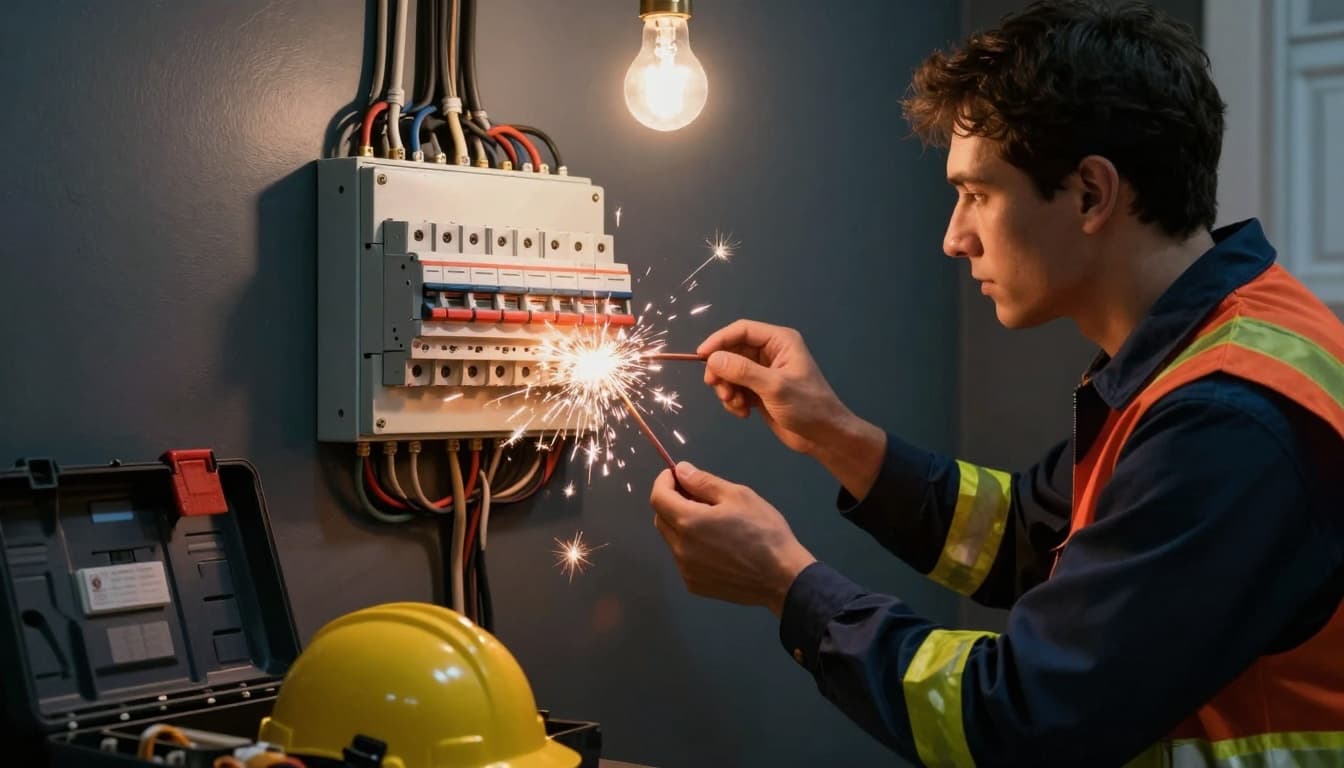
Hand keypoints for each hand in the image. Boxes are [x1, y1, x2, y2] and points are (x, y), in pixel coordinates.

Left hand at [649, 462, 815, 615]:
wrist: (782, 578)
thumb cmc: (763, 531)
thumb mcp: (738, 496)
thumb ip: (703, 482)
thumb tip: (680, 470)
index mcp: (688, 522)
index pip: (658, 497)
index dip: (663, 482)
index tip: (677, 475)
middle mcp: (680, 548)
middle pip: (661, 518)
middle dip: (672, 501)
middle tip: (698, 495)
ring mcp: (686, 570)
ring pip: (672, 539)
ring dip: (682, 525)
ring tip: (713, 522)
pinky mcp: (695, 585)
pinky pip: (684, 558)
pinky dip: (691, 546)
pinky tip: (717, 546)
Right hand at [697, 319, 852, 455]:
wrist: (824, 437)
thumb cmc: (808, 407)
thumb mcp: (774, 387)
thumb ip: (743, 371)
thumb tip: (712, 359)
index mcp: (780, 341)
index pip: (742, 331)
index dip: (719, 340)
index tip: (700, 356)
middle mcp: (770, 352)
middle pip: (732, 351)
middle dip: (722, 371)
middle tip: (718, 389)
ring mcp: (763, 372)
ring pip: (730, 371)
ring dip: (727, 389)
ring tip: (736, 405)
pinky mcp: (759, 390)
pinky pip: (735, 388)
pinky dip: (733, 400)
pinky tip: (743, 413)